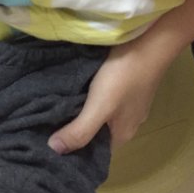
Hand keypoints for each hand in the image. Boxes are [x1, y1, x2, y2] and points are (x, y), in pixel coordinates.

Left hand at [48, 39, 170, 152]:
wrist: (149, 41)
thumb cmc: (124, 78)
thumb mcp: (100, 107)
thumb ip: (79, 131)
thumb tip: (54, 150)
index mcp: (122, 134)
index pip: (94, 151)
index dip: (73, 150)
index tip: (48, 143)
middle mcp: (126, 122)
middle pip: (95, 132)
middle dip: (74, 128)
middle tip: (44, 121)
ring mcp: (128, 102)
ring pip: (98, 113)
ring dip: (80, 110)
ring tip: (52, 105)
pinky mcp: (125, 84)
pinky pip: (102, 96)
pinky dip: (88, 95)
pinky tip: (73, 87)